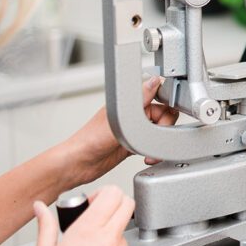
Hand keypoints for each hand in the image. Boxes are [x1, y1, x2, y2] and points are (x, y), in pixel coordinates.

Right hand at [19, 187, 138, 245]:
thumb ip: (46, 226)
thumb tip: (41, 209)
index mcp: (87, 231)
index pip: (113, 193)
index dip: (104, 194)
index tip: (94, 203)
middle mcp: (109, 242)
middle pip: (127, 206)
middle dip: (113, 208)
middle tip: (98, 221)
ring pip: (125, 236)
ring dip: (112, 240)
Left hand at [66, 76, 180, 184]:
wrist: (78, 164)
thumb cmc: (88, 140)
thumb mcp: (117, 118)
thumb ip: (138, 100)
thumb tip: (155, 80)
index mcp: (128, 101)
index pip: (157, 94)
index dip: (167, 103)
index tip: (167, 117)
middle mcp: (132, 114)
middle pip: (164, 115)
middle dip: (165, 128)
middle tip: (157, 137)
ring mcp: (133, 130)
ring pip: (159, 131)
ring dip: (159, 142)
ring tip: (150, 151)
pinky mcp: (133, 145)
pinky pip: (152, 144)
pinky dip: (154, 152)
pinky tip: (147, 157)